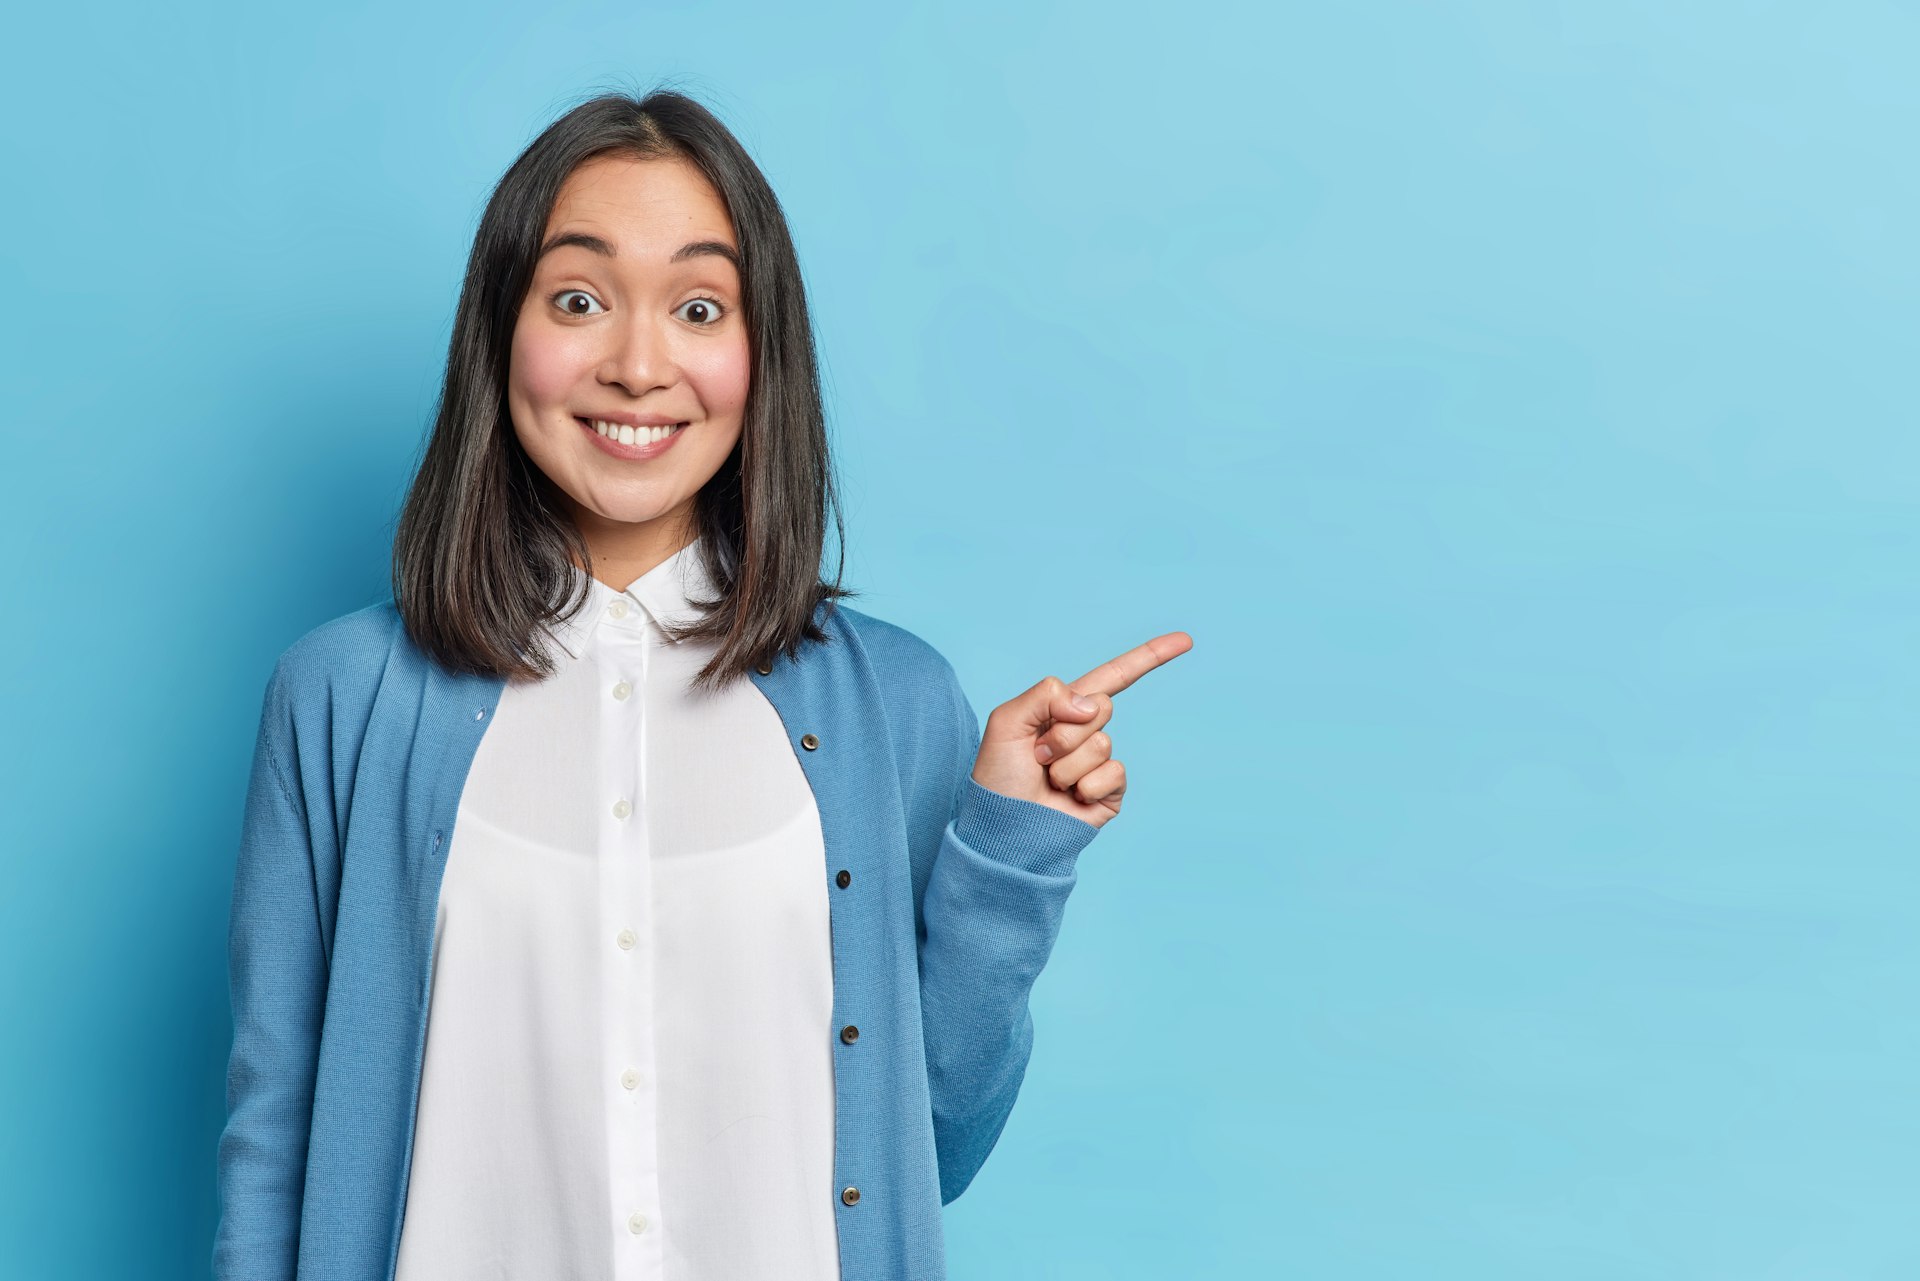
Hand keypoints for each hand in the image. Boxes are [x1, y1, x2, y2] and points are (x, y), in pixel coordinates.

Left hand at [969, 632, 1192, 828]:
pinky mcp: (1111, 792)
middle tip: (1039, 755)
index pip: (1113, 677)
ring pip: (1102, 743)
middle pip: (1101, 707)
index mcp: (1064, 709)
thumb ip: (1044, 695)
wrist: (1004, 828)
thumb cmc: (998, 777)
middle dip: (1064, 731)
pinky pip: (1114, 773)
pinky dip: (1086, 785)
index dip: (1149, 657)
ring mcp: (1101, 763)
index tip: (1186, 640)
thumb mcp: (1006, 721)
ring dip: (1067, 764)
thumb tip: (1091, 704)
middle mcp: (1086, 733)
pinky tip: (1070, 799)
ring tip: (1048, 780)